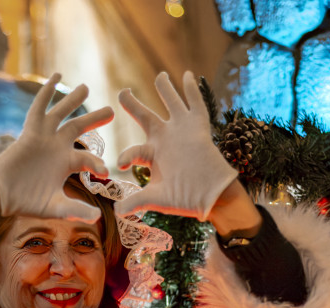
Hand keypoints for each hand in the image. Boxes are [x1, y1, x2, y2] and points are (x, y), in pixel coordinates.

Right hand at [0, 73, 113, 221]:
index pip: (88, 158)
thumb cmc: (26, 201)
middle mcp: (57, 147)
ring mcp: (44, 137)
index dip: (97, 164)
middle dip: (94, 119)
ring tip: (86, 87)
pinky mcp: (31, 132)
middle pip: (78, 127)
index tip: (105, 172)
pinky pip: (39, 108)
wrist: (1, 195)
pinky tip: (56, 77)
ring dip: (73, 100)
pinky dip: (47, 92)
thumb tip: (96, 218)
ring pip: (62, 114)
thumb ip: (75, 211)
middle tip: (110, 110)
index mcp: (66, 163)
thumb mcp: (55, 207)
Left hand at [114, 71, 237, 220]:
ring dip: (165, 89)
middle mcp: (165, 139)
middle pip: (145, 116)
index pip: (133, 151)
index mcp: (152, 155)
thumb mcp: (157, 199)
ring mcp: (181, 131)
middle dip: (133, 104)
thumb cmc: (185, 198)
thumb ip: (136, 201)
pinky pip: (195, 103)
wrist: (212, 196)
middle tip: (123, 92)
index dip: (125, 155)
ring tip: (160, 75)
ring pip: (171, 103)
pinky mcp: (197, 126)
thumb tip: (117, 211)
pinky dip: (191, 89)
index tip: (120, 164)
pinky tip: (186, 74)